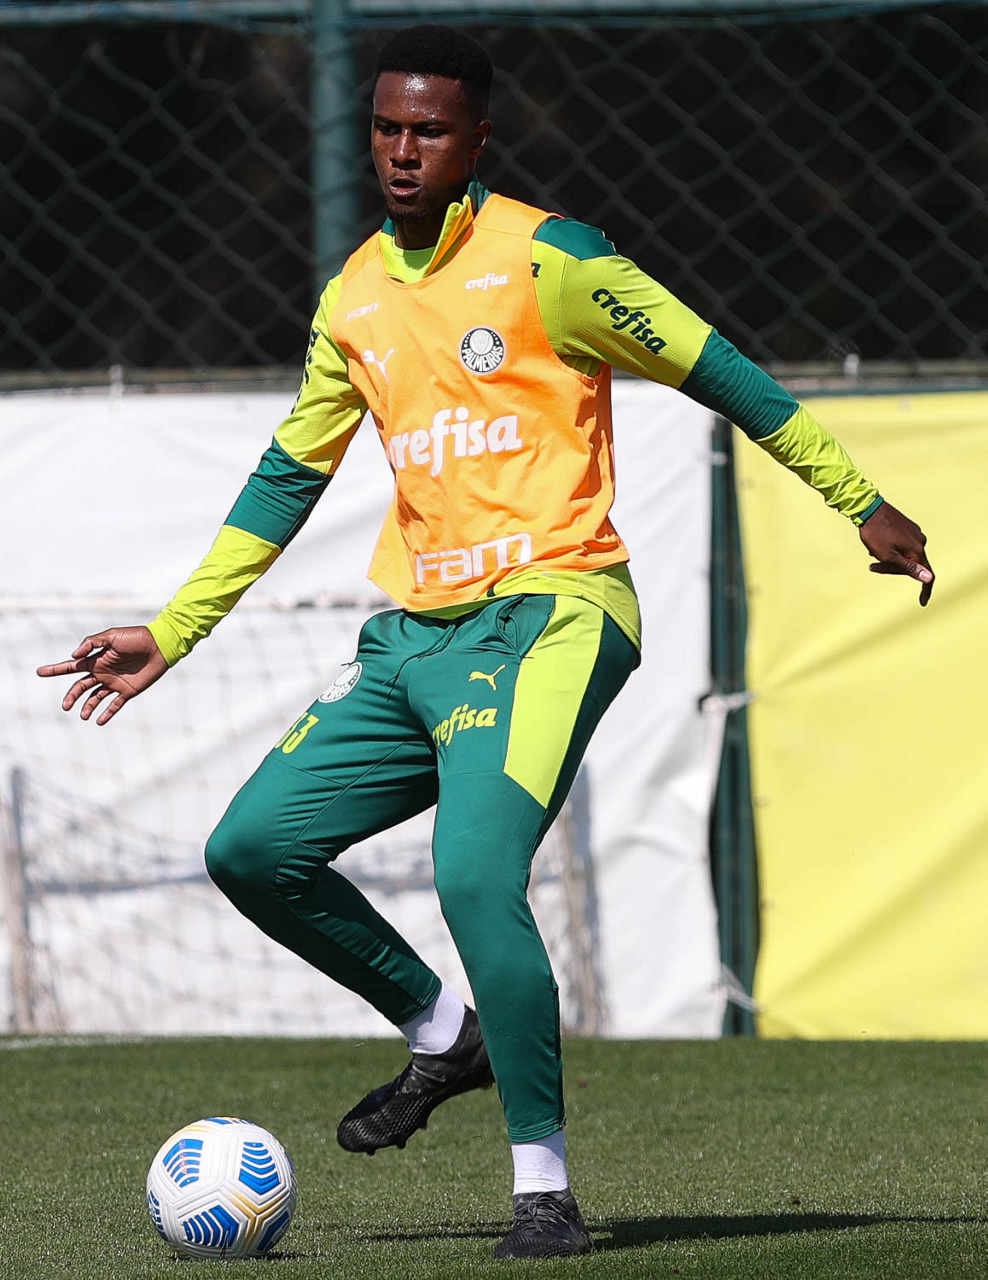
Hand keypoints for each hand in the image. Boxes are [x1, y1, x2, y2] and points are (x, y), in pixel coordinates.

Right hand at [36, 626, 168, 724]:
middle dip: (71, 696)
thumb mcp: (111, 636)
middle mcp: (103, 672)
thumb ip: (91, 643)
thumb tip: (74, 655)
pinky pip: (115, 705)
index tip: (40, 672)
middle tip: (65, 706)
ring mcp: (115, 683)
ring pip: (95, 698)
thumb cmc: (136, 637)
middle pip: (81, 687)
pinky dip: (107, 713)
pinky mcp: (128, 691)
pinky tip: (99, 721)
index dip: (55, 670)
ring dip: (87, 707)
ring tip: (83, 715)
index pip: (72, 667)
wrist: (159, 646)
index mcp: (96, 659)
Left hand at [859, 501, 933, 606]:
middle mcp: (920, 541)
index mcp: (916, 550)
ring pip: (905, 555)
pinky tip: (876, 546)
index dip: (925, 590)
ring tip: (872, 553)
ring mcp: (914, 533)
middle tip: (873, 567)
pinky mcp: (908, 528)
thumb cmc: (875, 534)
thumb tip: (929, 578)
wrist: (868, 508)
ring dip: (889, 559)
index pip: (927, 574)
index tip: (922, 602)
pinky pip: (902, 546)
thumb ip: (908, 568)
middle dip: (893, 569)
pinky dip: (890, 550)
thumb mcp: (888, 556)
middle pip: (912, 565)